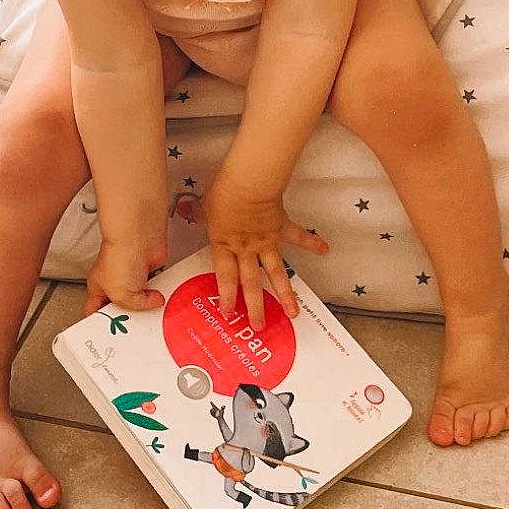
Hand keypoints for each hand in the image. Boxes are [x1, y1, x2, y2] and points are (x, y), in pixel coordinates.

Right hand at [82, 229, 168, 318]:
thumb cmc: (120, 256)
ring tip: (152, 310)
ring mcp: (133, 275)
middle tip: (137, 326)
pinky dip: (161, 291)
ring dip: (149, 303)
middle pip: (122, 307)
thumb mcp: (120, 295)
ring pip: (142, 298)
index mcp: (99, 288)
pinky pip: (157, 286)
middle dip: (131, 316)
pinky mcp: (150, 269)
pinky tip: (162, 295)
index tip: (110, 336)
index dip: (102, 325)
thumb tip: (151, 303)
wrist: (139, 236)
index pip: (96, 311)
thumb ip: (133, 306)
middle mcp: (115, 282)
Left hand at [177, 174, 329, 330]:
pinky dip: (312, 243)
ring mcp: (266, 241)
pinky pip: (298, 237)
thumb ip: (195, 212)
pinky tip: (324, 250)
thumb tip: (183, 210)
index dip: (226, 296)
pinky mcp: (281, 227)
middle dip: (255, 307)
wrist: (248, 183)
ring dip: (285, 293)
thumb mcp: (203, 204)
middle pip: (251, 283)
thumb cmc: (224, 193)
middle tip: (259, 326)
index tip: (229, 313)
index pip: (225, 277)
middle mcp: (247, 249)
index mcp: (225, 245)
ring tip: (293, 312)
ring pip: (276, 272)